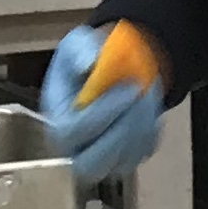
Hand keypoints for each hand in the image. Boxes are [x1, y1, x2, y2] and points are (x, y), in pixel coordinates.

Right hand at [37, 24, 163, 186]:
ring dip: (142, 130)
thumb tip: (87, 64)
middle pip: (90, 164)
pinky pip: (141, 154)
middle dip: (122, 135)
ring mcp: (99, 156)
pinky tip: (149, 106)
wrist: (110, 68)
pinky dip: (151, 132)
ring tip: (149, 95)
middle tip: (142, 101)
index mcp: (56, 119)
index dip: (103, 114)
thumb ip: (80, 52)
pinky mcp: (123, 158)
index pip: (72, 132)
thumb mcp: (78, 44)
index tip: (131, 89)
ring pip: (121, 162)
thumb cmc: (88, 60)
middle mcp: (73, 146)